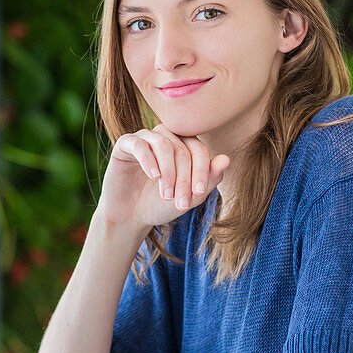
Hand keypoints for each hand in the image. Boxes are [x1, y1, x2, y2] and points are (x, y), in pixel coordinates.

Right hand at [97, 124, 229, 232]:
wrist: (131, 216)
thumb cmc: (161, 204)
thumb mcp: (189, 196)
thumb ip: (208, 179)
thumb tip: (226, 159)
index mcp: (184, 145)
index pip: (199, 150)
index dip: (201, 171)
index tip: (198, 193)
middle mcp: (166, 137)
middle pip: (182, 150)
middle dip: (183, 178)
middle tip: (180, 202)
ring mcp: (145, 138)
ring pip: (163, 144)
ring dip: (168, 172)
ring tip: (166, 194)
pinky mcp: (125, 144)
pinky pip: (139, 144)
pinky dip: (148, 160)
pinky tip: (153, 176)